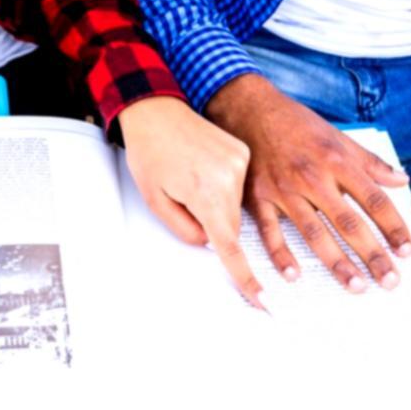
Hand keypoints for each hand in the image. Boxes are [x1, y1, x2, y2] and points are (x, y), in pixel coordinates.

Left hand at [118, 95, 261, 306]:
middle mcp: (229, 178)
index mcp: (205, 194)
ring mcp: (239, 162)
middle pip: (230, 224)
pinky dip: (223, 184)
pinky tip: (202, 166)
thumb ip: (184, 229)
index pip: (229, 246)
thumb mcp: (155, 200)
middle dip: (211, 222)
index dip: (245, 277)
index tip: (262, 298)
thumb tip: (209, 242)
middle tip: (183, 196)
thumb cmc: (149, 152)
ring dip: (216, 202)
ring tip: (190, 175)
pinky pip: (238, 183)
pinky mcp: (242, 152)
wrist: (155, 110)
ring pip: (234, 205)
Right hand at [206, 73, 410, 291]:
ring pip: (314, 233)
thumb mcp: (338, 137)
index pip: (374, 200)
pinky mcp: (258, 197)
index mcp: (337, 161)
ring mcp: (284, 189)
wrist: (249, 109)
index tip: (407, 251)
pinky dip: (280, 255)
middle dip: (372, 254)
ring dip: (337, 263)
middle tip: (390, 282)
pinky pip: (270, 232)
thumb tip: (403, 179)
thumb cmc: (296, 124)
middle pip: (348, 223)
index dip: (393, 227)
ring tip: (356, 287)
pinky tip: (294, 277)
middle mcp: (313, 177)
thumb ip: (371, 162)